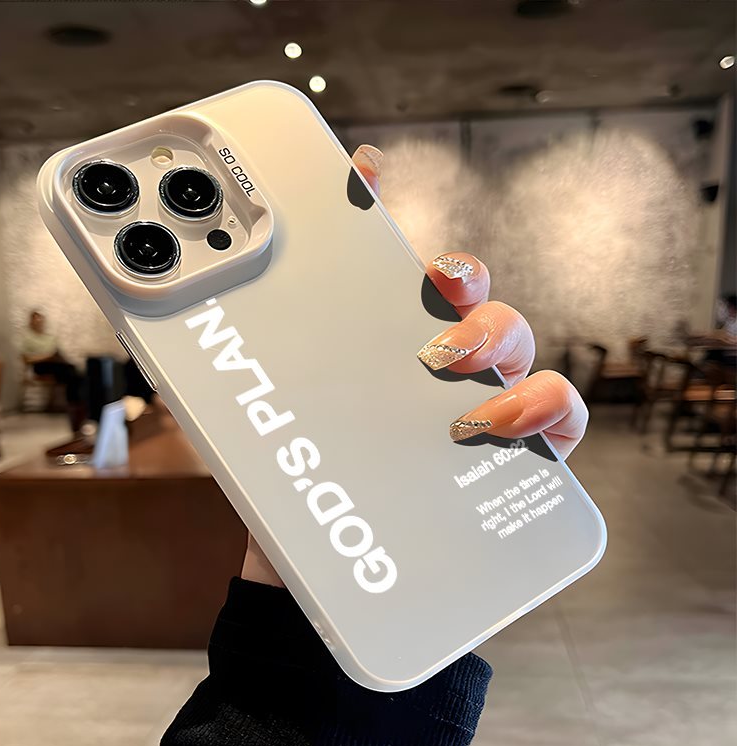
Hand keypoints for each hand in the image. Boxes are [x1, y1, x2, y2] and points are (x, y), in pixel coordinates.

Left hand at [241, 144, 588, 586]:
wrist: (317, 567)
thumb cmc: (297, 484)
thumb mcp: (257, 420)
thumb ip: (239, 368)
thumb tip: (189, 310)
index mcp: (383, 343)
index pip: (393, 266)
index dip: (385, 210)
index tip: (364, 175)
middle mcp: (440, 364)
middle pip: (470, 292)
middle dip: (461, 278)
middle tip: (429, 298)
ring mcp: (483, 403)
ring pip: (519, 341)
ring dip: (499, 340)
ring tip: (459, 386)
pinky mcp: (517, 457)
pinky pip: (560, 418)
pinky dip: (546, 409)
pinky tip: (503, 429)